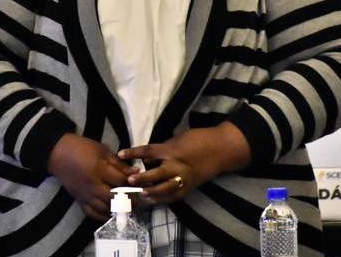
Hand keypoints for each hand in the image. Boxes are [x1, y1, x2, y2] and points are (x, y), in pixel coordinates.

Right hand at [47, 134, 137, 220]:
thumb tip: (136, 172)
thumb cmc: (82, 148)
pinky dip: (103, 216)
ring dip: (118, 209)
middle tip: (139, 200)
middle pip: (115, 198)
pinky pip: (92, 213)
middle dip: (129, 200)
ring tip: (128, 207)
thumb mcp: (102, 150)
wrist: (58, 154)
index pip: (120, 181)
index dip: (133, 184)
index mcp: (98, 169)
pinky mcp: (79, 200)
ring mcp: (85, 194)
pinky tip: (111, 213)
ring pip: (105, 208)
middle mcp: (92, 185)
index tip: (142, 185)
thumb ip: (119, 163)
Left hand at [119, 123, 249, 204]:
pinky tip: (152, 200)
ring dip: (151, 192)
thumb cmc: (198, 139)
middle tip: (128, 181)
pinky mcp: (189, 187)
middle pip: (154, 174)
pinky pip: (173, 196)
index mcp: (170, 150)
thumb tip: (148, 157)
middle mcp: (175, 165)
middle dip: (141, 178)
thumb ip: (162, 149)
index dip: (133, 153)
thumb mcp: (177, 139)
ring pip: (164, 189)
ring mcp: (183, 178)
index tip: (120, 154)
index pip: (148, 151)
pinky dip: (162, 199)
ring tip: (140, 194)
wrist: (220, 149)